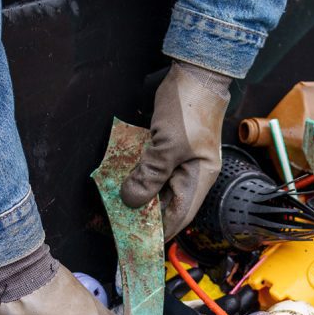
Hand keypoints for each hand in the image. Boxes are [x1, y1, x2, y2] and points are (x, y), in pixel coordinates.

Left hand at [121, 61, 231, 238]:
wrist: (196, 71)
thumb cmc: (189, 109)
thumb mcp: (167, 146)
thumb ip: (149, 175)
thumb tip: (131, 201)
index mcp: (199, 179)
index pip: (178, 216)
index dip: (159, 232)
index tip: (136, 243)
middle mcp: (191, 174)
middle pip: (166, 203)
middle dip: (144, 214)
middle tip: (117, 224)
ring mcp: (180, 160)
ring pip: (157, 186)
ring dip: (138, 194)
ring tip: (114, 204)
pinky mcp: (169, 147)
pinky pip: (152, 168)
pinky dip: (137, 174)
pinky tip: (120, 178)